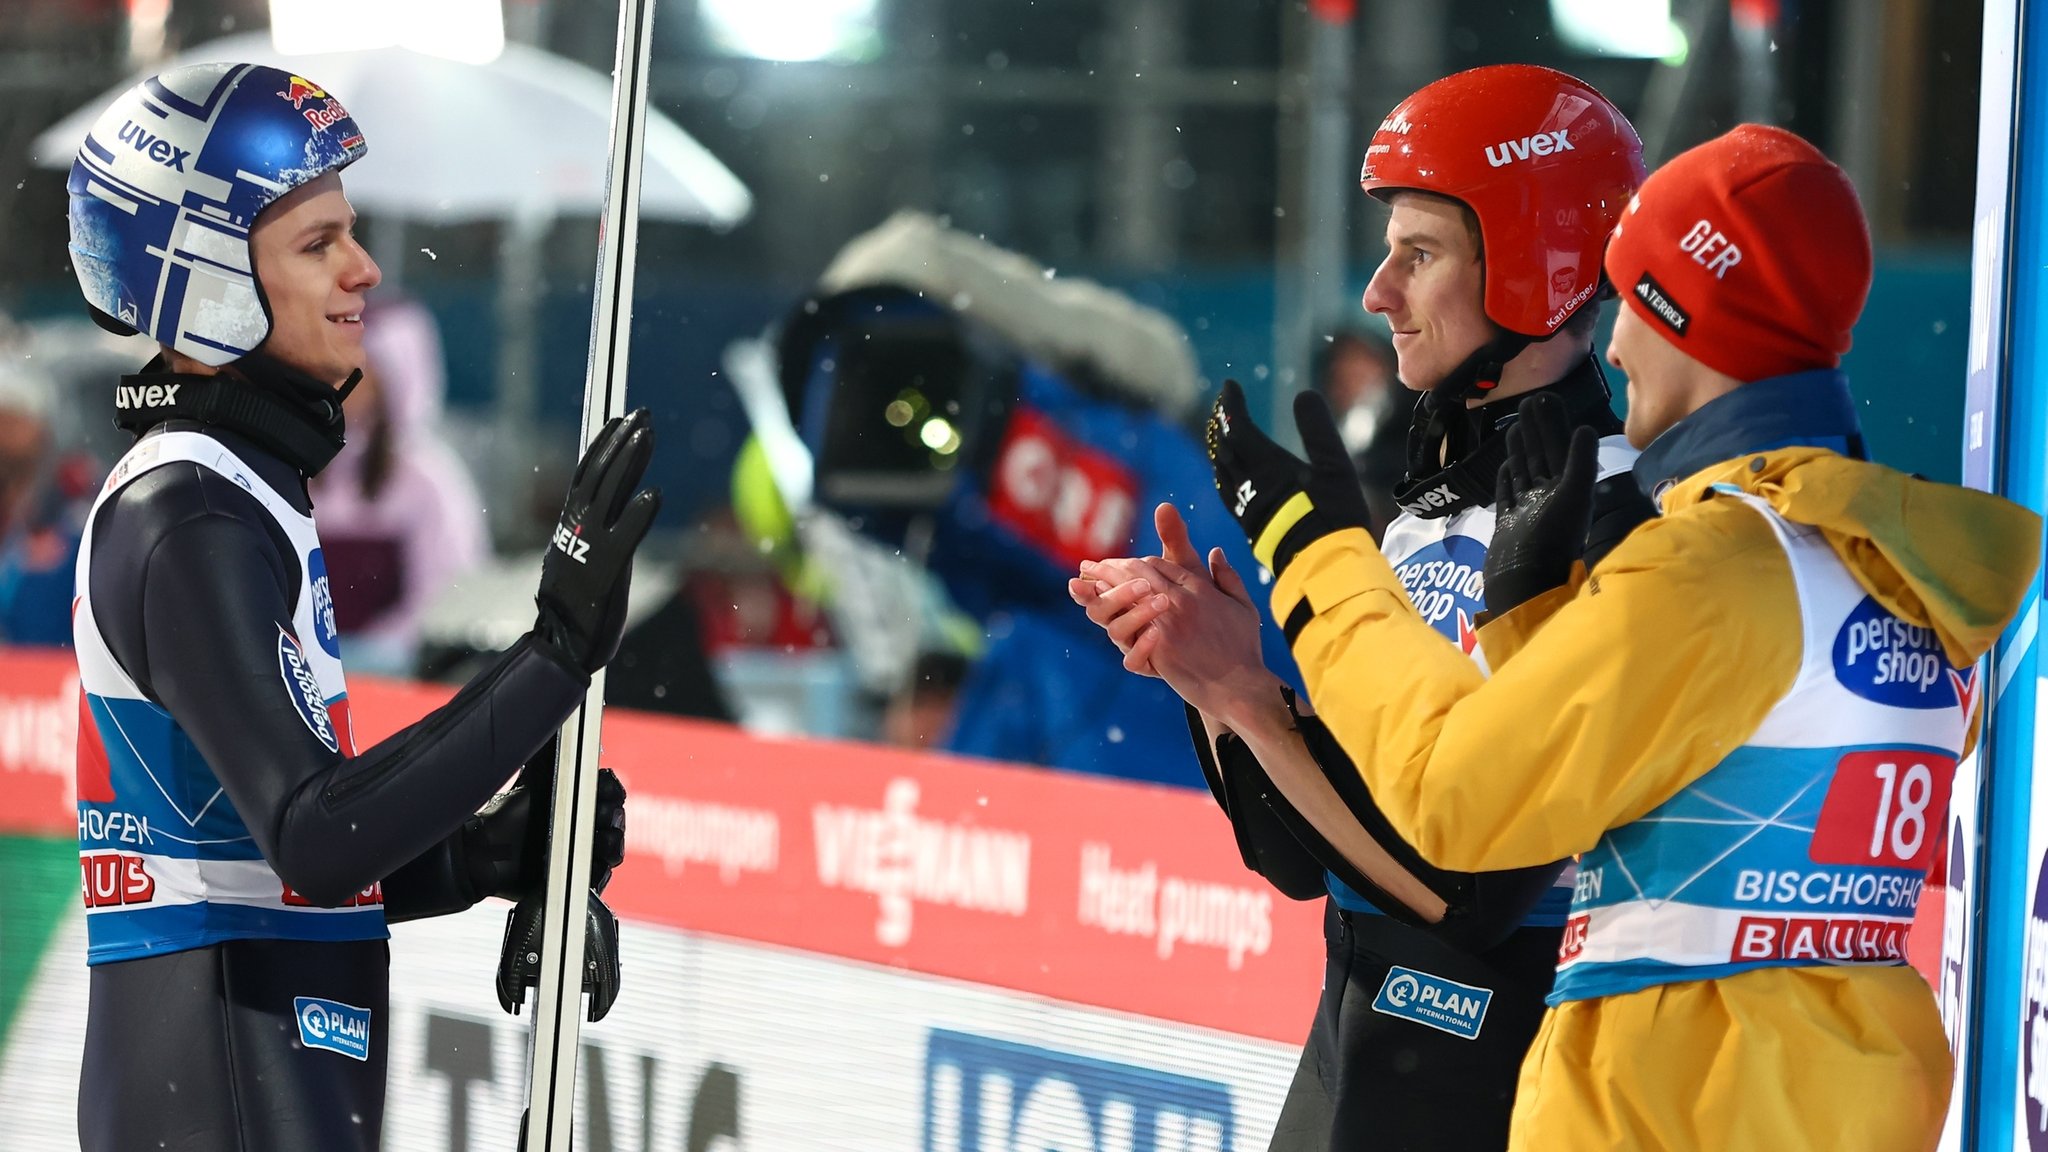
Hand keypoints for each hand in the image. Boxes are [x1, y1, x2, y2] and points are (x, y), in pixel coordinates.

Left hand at [466, 764, 627, 900]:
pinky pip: (599, 876)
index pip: (610, 791)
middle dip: (614, 816)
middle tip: (603, 814)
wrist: (486, 850)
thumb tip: (552, 727)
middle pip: (616, 819)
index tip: (605, 788)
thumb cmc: (505, 815)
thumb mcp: (531, 781)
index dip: (611, 789)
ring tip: (602, 840)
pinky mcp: (574, 878)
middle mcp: (583, 826)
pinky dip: (600, 870)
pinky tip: (594, 862)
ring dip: (612, 842)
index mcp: (578, 800)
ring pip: (613, 848)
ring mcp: (580, 853)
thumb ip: (546, 758)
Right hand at [536, 409, 661, 672]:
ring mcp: (590, 545)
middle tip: (642, 414)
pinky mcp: (606, 568)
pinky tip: (653, 494)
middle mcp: (577, 527)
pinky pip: (625, 535)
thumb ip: (590, 531)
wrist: (561, 642)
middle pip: (599, 472)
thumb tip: (605, 509)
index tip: (619, 419)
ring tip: (647, 434)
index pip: (586, 472)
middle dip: (621, 440)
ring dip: (630, 460)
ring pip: (610, 492)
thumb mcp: (577, 557)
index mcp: (570, 523)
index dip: (603, 444)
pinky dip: (638, 514)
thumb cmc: (573, 603)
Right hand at [1069, 503, 1207, 675]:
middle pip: (1100, 609)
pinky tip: (1158, 634)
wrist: (1225, 657)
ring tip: (1161, 602)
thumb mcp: (1189, 572)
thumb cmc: (1200, 608)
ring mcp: (1136, 644)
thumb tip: (1165, 505)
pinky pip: (1133, 662)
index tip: (1089, 565)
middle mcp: (1126, 621)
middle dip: (1115, 592)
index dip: (1095, 574)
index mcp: (1128, 598)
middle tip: (1142, 583)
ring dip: (1133, 614)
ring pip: (1115, 632)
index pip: (1103, 584)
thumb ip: (1175, 541)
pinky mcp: (1150, 666)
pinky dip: (1141, 647)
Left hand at [1088, 548, 1277, 721]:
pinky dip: (1111, 611)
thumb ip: (1228, 577)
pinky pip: (1128, 624)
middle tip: (1092, 565)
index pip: (1160, 564)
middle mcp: (1181, 600)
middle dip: (1113, 566)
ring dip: (1105, 582)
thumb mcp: (1243, 606)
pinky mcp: (1158, 645)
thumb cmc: (1243, 649)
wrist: (1238, 686)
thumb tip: (1216, 551)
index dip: (1136, 562)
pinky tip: (1097, 607)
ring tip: (1088, 579)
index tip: (1122, 563)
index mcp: (1200, 588)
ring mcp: (1167, 622)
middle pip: (1139, 572)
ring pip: (1128, 591)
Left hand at [1205, 380, 1369, 575]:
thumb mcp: (1335, 466)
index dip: (1231, 404)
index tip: (1229, 385)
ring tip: (1223, 434)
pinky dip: (1225, 473)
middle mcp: (1248, 484)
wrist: (1322, 565)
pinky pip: (1227, 492)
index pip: (1238, 427)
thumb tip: (1304, 394)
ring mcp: (1245, 507)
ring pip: (1222, 470)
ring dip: (1220, 447)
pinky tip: (1229, 475)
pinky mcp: (1249, 525)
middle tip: (1225, 406)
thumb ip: (1318, 429)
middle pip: (1224, 447)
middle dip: (1222, 423)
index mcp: (1266, 466)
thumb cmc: (1333, 515)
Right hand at [1484, 393, 1596, 615]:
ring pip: (1525, 471)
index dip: (1555, 422)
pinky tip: (1506, 463)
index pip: (1562, 447)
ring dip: (1522, 448)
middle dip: (1538, 428)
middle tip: (1529, 401)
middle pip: (1543, 455)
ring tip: (1516, 424)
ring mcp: (1528, 511)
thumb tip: (1586, 427)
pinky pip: (1508, 494)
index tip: (1546, 397)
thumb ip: (1580, 462)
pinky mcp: (1508, 523)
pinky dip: (1507, 477)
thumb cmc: (1550, 540)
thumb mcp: (1572, 496)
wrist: (1522, 581)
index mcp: (1569, 489)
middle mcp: (1550, 497)